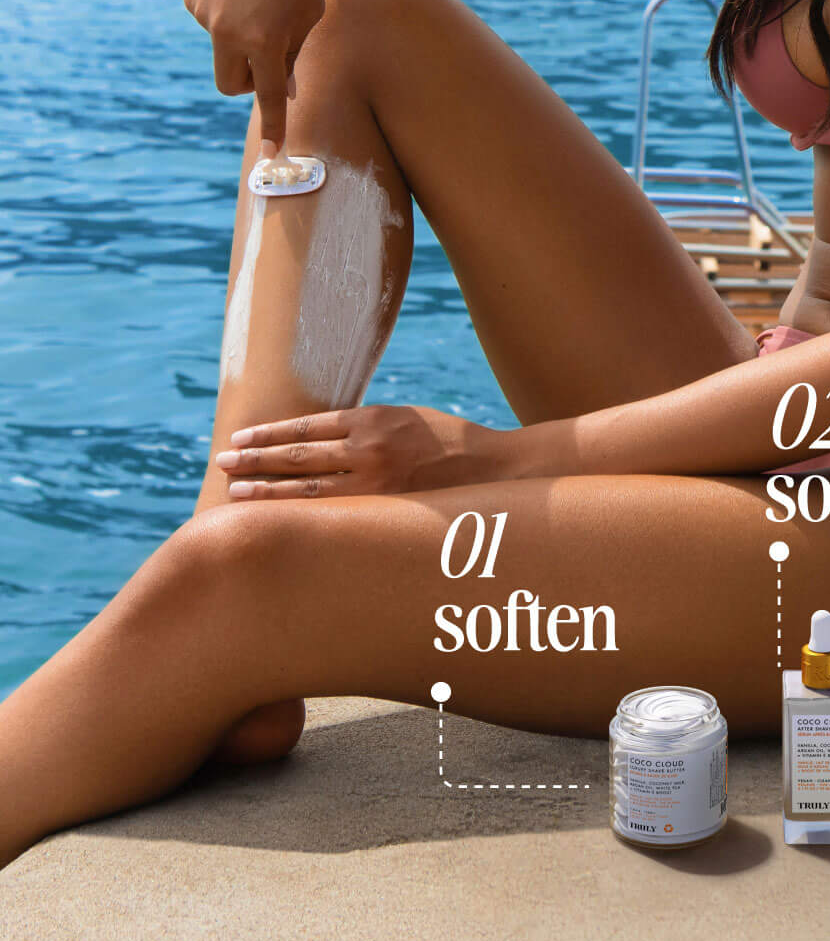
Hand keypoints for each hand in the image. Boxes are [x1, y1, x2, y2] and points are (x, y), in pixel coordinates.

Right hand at [182, 0, 324, 152]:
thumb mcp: (309, 11)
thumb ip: (293, 53)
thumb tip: (278, 89)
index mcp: (264, 40)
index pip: (267, 97)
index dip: (273, 126)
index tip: (274, 154)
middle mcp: (228, 33)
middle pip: (232, 85)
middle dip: (250, 84)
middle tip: (273, 64)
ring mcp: (205, 16)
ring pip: (224, 51)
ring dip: (244, 42)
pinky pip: (214, 22)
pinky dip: (230, 15)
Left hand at [215, 405, 508, 498]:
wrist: (496, 472)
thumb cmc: (449, 443)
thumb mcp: (406, 419)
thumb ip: (366, 427)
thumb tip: (318, 438)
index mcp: (374, 419)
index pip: (306, 427)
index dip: (268, 434)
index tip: (239, 438)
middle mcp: (370, 450)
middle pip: (298, 457)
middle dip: (255, 459)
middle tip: (221, 462)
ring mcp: (376, 486)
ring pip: (307, 490)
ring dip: (266, 491)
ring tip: (234, 492)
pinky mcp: (385, 513)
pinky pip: (331, 516)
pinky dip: (298, 518)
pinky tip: (275, 521)